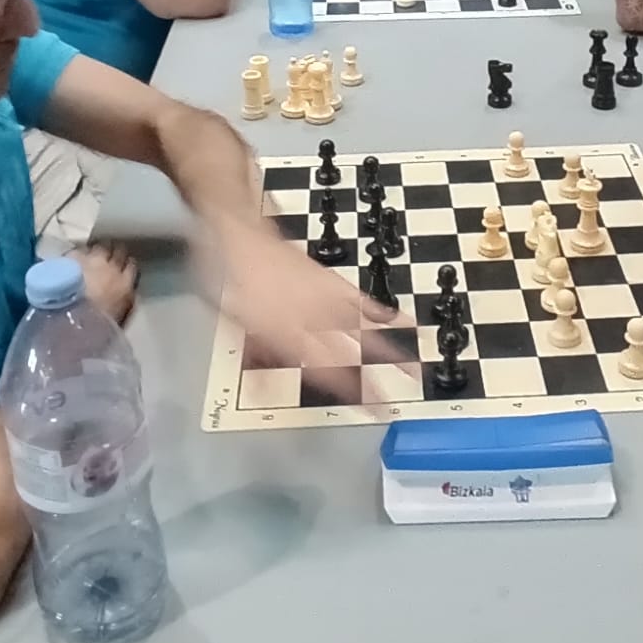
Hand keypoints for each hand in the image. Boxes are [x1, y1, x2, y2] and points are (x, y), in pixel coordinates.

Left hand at [71, 240, 138, 325]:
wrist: (73, 319)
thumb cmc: (97, 325)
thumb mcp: (119, 317)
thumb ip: (126, 302)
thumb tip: (128, 294)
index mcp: (125, 285)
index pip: (132, 266)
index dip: (127, 264)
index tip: (124, 265)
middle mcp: (112, 267)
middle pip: (118, 252)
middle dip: (114, 253)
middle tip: (109, 256)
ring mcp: (92, 260)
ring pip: (100, 247)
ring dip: (97, 251)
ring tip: (91, 255)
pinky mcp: (73, 258)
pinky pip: (80, 250)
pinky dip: (79, 253)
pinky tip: (74, 259)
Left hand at [210, 222, 413, 400]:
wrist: (237, 232)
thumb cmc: (227, 280)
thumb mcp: (231, 325)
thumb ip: (254, 360)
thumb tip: (262, 392)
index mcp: (286, 334)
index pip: (328, 371)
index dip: (355, 392)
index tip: (374, 410)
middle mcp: (311, 317)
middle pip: (352, 354)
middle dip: (378, 379)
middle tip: (398, 398)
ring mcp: (324, 296)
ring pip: (365, 327)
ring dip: (392, 348)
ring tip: (414, 365)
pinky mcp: (329, 278)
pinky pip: (360, 298)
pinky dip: (382, 312)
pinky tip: (399, 318)